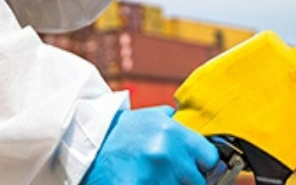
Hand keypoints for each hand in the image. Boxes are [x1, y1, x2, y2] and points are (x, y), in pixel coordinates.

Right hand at [81, 107, 220, 184]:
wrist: (84, 145)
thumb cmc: (119, 133)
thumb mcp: (150, 117)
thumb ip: (177, 123)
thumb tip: (198, 132)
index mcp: (174, 133)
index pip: (211, 159)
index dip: (203, 165)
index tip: (195, 168)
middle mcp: (166, 154)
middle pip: (197, 181)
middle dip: (185, 179)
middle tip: (166, 174)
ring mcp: (153, 176)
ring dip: (168, 184)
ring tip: (152, 177)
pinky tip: (143, 179)